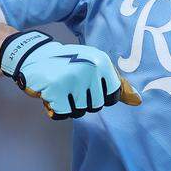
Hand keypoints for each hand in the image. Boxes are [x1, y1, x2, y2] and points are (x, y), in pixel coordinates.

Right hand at [0, 31, 141, 119]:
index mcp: (101, 62)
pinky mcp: (56, 90)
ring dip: (68, 105)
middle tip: (69, 86)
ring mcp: (73, 79)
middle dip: (81, 101)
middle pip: (96, 106)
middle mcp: (89, 68)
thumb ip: (115, 84)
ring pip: (79, 111)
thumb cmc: (66, 63)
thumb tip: (138, 101)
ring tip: (60, 89)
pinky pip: (62, 113)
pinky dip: (55, 109)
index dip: (99, 96)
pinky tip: (50, 94)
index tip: (87, 86)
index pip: (112, 96)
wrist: (32, 56)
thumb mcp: (93, 66)